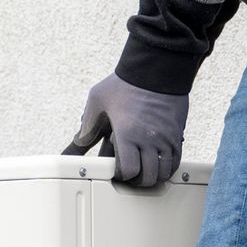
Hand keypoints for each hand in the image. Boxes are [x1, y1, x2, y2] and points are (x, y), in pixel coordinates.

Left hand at [63, 73, 188, 187]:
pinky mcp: (177, 133)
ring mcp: (166, 137)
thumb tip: (69, 151)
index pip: (129, 170)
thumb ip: (84, 132)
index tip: (117, 171)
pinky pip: (176, 161)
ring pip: (164, 172)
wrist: (156, 66)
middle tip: (130, 176)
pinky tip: (157, 165)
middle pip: (148, 177)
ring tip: (144, 172)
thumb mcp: (96, 104)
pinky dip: (167, 168)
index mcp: (127, 133)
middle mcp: (149, 138)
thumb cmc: (124, 83)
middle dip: (137, 181)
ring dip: (153, 176)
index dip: (122, 176)